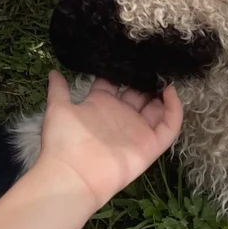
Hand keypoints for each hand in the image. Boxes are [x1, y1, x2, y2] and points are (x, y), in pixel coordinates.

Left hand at [35, 70, 181, 209]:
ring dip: (162, 92)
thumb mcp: (58, 109)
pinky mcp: (151, 144)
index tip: (130, 53)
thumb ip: (59, 90)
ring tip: (167, 74)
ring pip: (157, 108)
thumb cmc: (65, 140)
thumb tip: (53, 72)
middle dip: (146, 79)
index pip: (114, 83)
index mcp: (100, 104)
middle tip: (154, 60)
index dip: (122, 70)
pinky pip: (169, 126)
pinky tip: (171, 91)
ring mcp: (137, 130)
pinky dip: (174, 109)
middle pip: (138, 94)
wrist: (74, 175)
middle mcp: (120, 116)